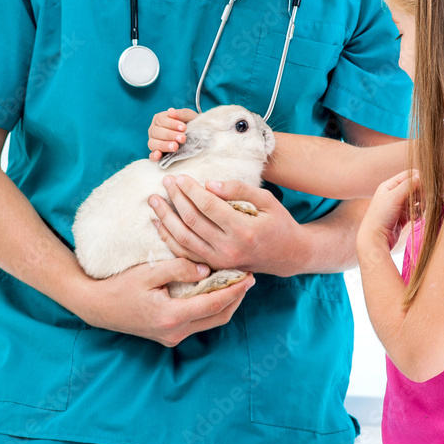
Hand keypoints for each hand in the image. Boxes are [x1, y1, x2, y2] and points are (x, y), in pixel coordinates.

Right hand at [70, 256, 253, 346]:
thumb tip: (206, 269)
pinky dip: (210, 307)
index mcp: (171, 316)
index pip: (213, 304)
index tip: (249, 276)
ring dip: (225, 303)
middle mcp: (175, 332)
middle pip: (217, 317)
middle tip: (248, 278)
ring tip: (236, 282)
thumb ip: (178, 268)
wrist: (97, 307)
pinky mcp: (169, 335)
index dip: (234, 290)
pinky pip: (198, 322)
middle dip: (236, 298)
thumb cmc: (120, 286)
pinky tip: (214, 291)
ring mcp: (172, 336)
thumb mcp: (148, 272)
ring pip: (210, 322)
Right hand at [148, 107, 197, 160]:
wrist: (196, 135)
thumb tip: (171, 111)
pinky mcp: (156, 153)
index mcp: (159, 119)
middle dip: (170, 135)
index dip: (172, 124)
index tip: (183, 128)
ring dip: (164, 145)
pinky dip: (154, 156)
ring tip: (175, 147)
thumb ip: (181, 114)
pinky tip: (159, 155)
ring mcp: (153, 142)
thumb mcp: (189, 116)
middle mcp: (153, 130)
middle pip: (156, 132)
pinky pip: (151, 155)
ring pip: (153, 143)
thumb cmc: (190, 123)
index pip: (161, 120)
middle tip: (182, 138)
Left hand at [149, 175, 307, 277]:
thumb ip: (239, 190)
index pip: (208, 206)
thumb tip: (209, 184)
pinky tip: (159, 224)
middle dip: (175, 199)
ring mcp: (220, 261)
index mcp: (243, 230)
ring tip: (155, 200)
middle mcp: (229, 249)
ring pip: (183, 240)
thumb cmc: (279, 223)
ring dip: (166, 219)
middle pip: (192, 221)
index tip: (180, 177)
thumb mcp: (267, 200)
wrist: (288, 256)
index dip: (191, 190)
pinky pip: (185, 253)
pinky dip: (169, 238)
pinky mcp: (214, 267)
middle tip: (165, 182)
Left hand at [358, 170, 418, 254]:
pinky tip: (415, 218)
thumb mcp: (394, 197)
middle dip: (421, 193)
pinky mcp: (402, 217)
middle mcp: (394, 194)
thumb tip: (421, 175)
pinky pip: (415, 211)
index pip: (409, 175)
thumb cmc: (381, 216)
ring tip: (419, 211)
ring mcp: (398, 206)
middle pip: (414, 187)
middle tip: (424, 201)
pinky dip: (418, 214)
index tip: (428, 186)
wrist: (375, 238)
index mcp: (389, 185)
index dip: (419, 179)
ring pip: (416, 200)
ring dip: (421, 204)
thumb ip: (408, 186)